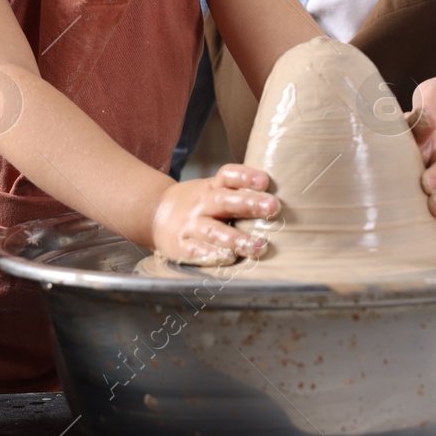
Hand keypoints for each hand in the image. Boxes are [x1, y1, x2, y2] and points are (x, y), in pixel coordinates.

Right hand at [150, 164, 278, 264]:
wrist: (154, 214)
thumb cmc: (198, 204)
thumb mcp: (213, 190)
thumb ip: (240, 192)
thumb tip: (282, 194)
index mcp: (212, 187)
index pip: (228, 176)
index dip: (246, 177)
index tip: (265, 181)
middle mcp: (202, 203)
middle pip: (224, 201)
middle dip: (249, 204)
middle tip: (273, 207)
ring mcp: (190, 225)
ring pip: (213, 230)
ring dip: (236, 238)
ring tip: (258, 246)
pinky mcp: (181, 246)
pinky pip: (196, 250)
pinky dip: (211, 255)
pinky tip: (228, 259)